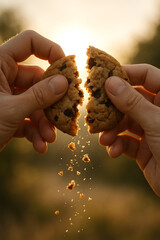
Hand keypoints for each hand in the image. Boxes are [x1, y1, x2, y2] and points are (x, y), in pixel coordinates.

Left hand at [0, 30, 67, 152]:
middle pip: (38, 80)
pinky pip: (27, 119)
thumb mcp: (11, 110)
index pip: (29, 43)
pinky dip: (35, 132)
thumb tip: (64, 82)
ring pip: (35, 103)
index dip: (51, 50)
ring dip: (45, 122)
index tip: (67, 69)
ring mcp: (7, 97)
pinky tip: (40, 145)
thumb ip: (39, 96)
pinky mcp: (9, 115)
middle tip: (66, 112)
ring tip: (50, 137)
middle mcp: (4, 78)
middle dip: (52, 102)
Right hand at [99, 64, 159, 196]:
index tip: (103, 78)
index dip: (126, 73)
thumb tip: (110, 82)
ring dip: (111, 130)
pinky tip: (112, 151)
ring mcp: (150, 130)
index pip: (146, 75)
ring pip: (124, 122)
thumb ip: (132, 102)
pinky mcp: (143, 148)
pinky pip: (125, 142)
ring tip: (103, 138)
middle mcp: (157, 112)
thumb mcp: (155, 122)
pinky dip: (116, 145)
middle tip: (95, 110)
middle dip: (112, 108)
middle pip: (129, 100)